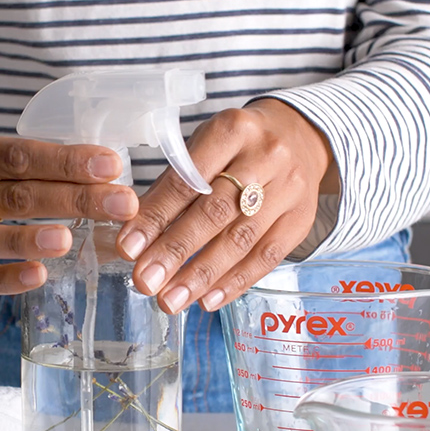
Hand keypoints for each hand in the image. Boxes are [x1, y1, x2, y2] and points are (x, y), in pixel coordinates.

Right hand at [0, 129, 137, 294]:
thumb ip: (24, 163)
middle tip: (122, 203)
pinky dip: (4, 278)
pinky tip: (39, 276)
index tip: (112, 165)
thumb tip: (102, 174)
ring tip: (71, 240)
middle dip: (72, 199)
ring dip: (29, 239)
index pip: (19, 154)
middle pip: (13, 194)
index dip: (66, 161)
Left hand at [116, 98, 334, 313]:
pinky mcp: (301, 220)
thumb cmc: (239, 147)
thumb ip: (174, 184)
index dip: (156, 216)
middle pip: (215, 211)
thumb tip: (137, 235)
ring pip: (241, 240)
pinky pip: (267, 257)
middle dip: (175, 250)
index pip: (188, 181)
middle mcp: (265, 157)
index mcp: (232, 130)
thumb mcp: (206, 146)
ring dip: (201, 275)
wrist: (300, 137)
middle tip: (145, 281)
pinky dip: (234, 282)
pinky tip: (207, 300)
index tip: (128, 248)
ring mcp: (288, 190)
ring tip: (171, 300)